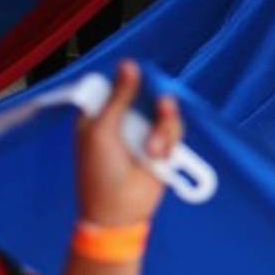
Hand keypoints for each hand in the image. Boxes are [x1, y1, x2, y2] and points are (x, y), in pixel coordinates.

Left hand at [74, 61, 181, 225]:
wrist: (120, 211)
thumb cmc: (100, 171)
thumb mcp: (103, 131)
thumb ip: (118, 98)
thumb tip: (129, 63)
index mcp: (99, 113)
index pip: (117, 84)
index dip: (129, 79)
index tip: (140, 77)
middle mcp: (122, 119)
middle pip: (147, 93)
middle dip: (155, 102)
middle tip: (160, 106)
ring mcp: (143, 132)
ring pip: (165, 111)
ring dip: (164, 128)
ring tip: (154, 150)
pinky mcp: (162, 146)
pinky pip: (175, 130)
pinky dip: (170, 141)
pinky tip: (159, 155)